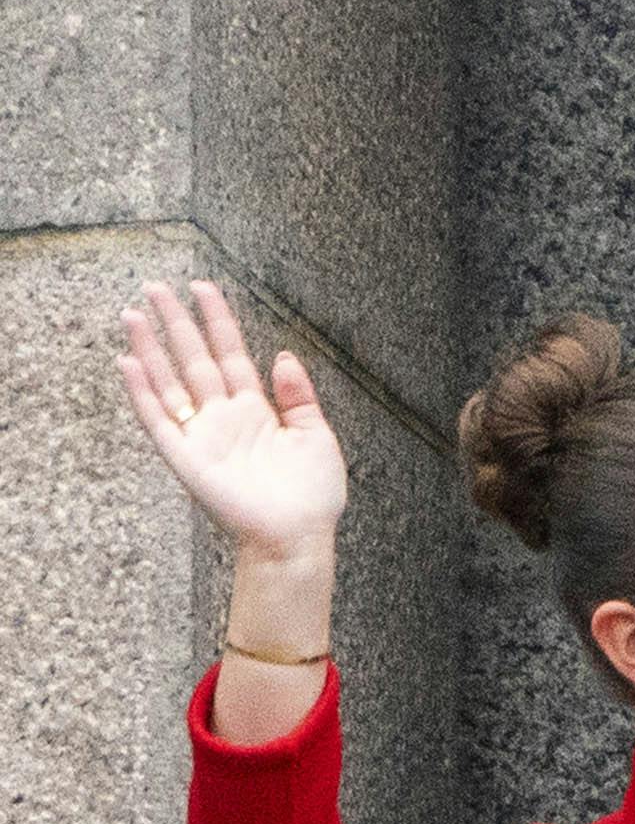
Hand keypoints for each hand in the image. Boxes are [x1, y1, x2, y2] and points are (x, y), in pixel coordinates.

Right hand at [114, 281, 346, 579]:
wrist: (298, 537)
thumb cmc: (311, 493)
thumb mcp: (315, 435)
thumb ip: (297, 395)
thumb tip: (283, 355)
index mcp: (255, 409)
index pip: (230, 353)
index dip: (217, 320)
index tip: (202, 287)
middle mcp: (223, 417)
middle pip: (193, 359)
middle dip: (175, 323)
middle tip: (154, 286)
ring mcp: (201, 435)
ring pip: (169, 382)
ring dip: (149, 349)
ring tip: (132, 314)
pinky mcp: (185, 458)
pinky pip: (158, 420)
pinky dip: (142, 392)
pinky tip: (129, 363)